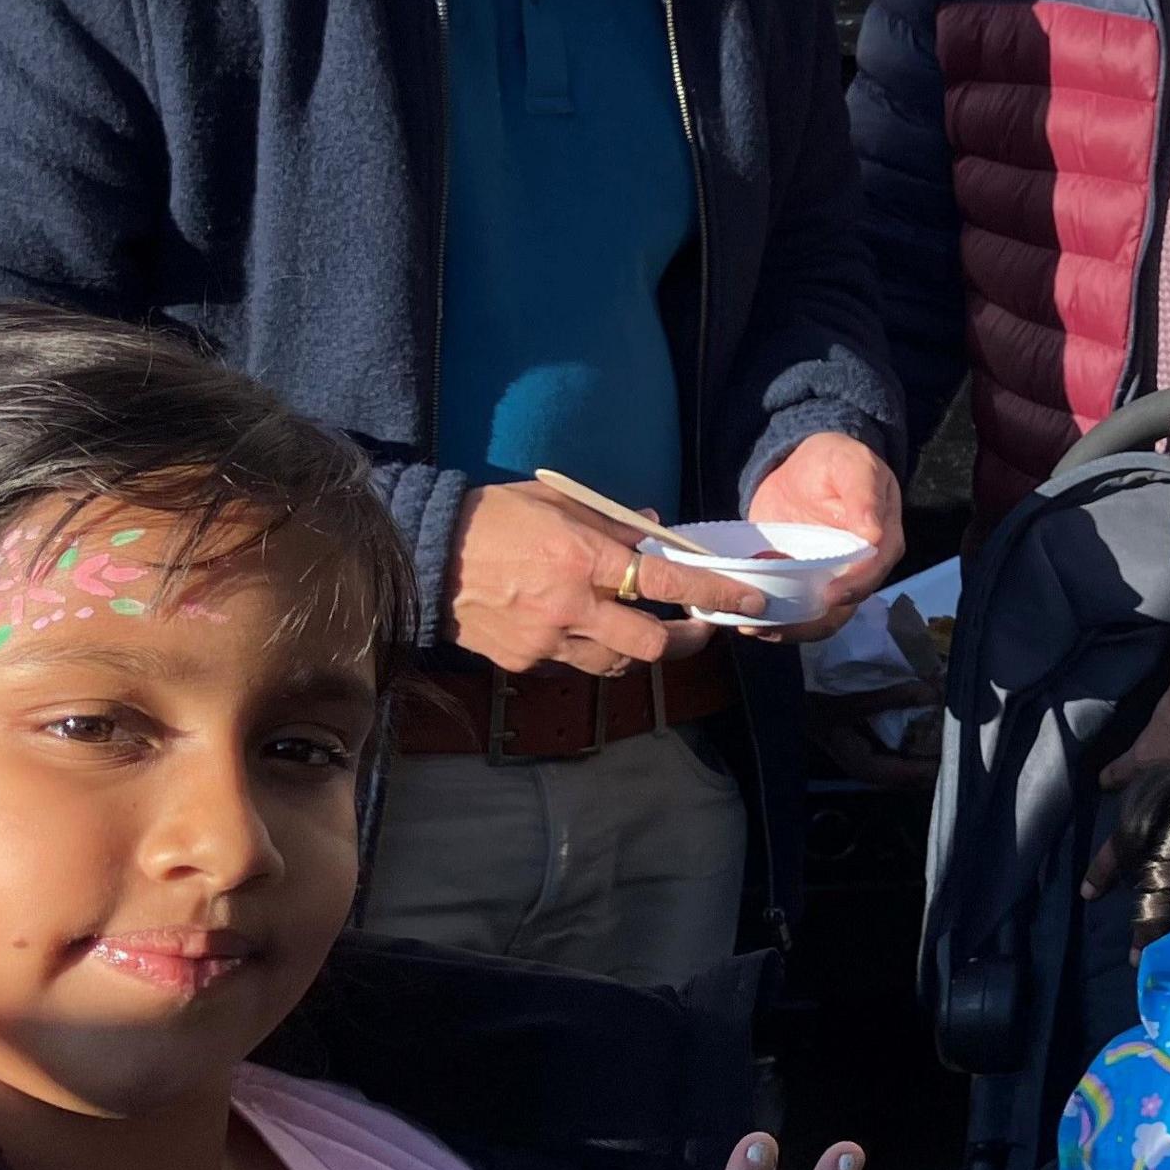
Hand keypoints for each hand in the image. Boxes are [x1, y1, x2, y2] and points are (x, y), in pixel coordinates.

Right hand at [451, 481, 763, 676]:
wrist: (422, 554)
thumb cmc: (493, 517)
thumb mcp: (557, 503)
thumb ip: (613, 521)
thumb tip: (659, 530)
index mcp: (582, 556)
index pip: (666, 579)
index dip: (715, 592)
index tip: (747, 598)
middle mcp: (570, 605)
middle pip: (651, 644)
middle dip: (685, 639)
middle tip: (699, 627)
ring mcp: (545, 640)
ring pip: (616, 663)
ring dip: (637, 649)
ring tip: (641, 628)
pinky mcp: (524, 662)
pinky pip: (573, 665)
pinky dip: (588, 651)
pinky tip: (582, 630)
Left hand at [746, 432, 903, 641]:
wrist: (800, 466)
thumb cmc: (834, 460)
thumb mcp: (850, 464)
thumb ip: (863, 493)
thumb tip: (873, 533)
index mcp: (881, 540)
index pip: (874, 571)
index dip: (854, 587)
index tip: (829, 596)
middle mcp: (859, 568)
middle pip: (845, 606)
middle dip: (812, 622)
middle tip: (776, 624)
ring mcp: (829, 579)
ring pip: (818, 618)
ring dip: (789, 629)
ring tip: (755, 628)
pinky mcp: (801, 584)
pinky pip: (793, 611)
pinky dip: (773, 621)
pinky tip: (748, 623)